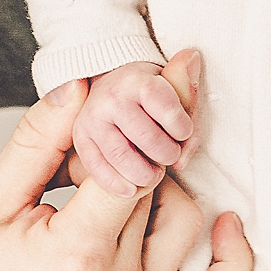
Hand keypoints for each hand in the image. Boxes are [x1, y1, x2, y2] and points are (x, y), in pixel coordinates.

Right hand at [0, 53, 249, 270]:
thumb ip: (37, 143)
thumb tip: (79, 88)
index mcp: (77, 252)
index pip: (138, 159)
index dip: (146, 111)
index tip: (160, 71)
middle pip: (159, 185)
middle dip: (138, 144)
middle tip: (111, 125)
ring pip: (186, 224)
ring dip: (163, 188)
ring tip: (117, 180)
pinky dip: (232, 261)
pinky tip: (227, 224)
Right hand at [76, 57, 196, 196]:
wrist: (113, 84)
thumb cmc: (150, 94)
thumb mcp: (176, 93)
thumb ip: (190, 122)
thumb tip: (182, 161)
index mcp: (139, 81)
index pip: (165, 107)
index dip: (181, 127)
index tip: (184, 133)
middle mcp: (112, 97)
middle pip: (146, 137)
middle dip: (166, 154)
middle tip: (171, 157)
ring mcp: (93, 118)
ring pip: (121, 156)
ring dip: (144, 174)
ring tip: (155, 176)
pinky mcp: (80, 137)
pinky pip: (96, 167)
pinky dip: (116, 184)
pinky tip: (131, 189)